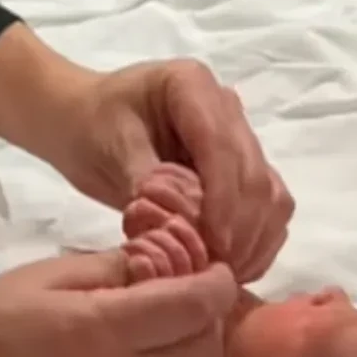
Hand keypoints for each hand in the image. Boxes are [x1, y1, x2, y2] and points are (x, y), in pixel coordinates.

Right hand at [0, 251, 236, 356]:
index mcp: (103, 335)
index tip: (216, 265)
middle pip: (203, 353)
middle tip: (188, 289)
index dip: (216, 283)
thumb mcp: (32, 279)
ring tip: (161, 322)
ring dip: (189, 352)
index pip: (194, 308)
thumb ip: (101, 270)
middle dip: (208, 317)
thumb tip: (152, 264)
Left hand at [72, 61, 291, 281]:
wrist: (85, 123)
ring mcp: (238, 138)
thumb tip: (180, 229)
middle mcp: (226, 107)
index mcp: (191, 84)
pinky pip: (267, 208)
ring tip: (222, 273)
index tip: (214, 245)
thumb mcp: (109, 150)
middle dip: (241, 228)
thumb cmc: (90, 128)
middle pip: (255, 173)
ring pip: (271, 193)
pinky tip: (231, 267)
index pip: (222, 145)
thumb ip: (144, 183)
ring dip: (254, 238)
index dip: (224, 199)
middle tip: (216, 271)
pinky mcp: (240, 169)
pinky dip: (256, 241)